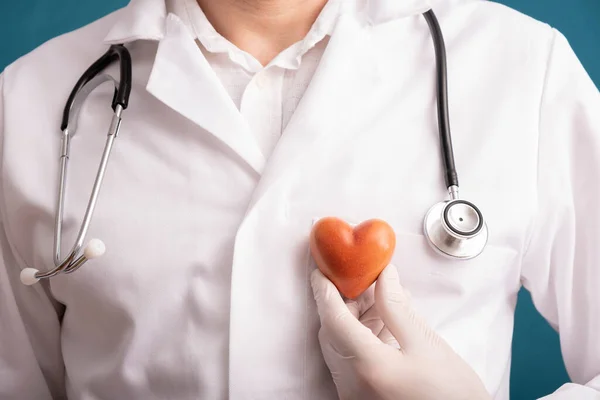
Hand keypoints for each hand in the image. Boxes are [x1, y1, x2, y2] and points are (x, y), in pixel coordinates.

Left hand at [310, 265, 491, 399]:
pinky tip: (383, 323)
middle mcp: (352, 384)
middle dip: (343, 303)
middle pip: (333, 333)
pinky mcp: (361, 398)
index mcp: (368, 366)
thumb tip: (383, 276)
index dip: (325, 290)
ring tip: (380, 299)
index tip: (322, 269)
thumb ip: (398, 307)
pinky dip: (360, 339)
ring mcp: (354, 395)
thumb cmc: (451, 395)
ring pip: (341, 346)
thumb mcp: (427, 344)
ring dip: (354, 320)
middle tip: (360, 281)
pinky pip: (350, 361)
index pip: (334, 318)